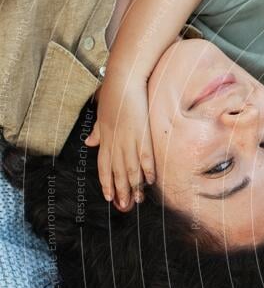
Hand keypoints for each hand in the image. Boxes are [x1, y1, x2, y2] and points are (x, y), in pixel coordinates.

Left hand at [86, 77, 154, 210]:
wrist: (124, 80)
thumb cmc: (114, 94)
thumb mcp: (101, 114)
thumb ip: (97, 131)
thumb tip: (89, 142)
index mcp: (105, 137)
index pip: (104, 165)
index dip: (106, 182)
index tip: (110, 196)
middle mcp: (115, 141)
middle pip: (117, 171)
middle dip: (120, 190)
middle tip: (124, 207)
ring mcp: (129, 138)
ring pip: (130, 168)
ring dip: (133, 185)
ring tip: (137, 200)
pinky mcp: (142, 133)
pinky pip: (145, 156)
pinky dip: (147, 169)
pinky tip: (150, 180)